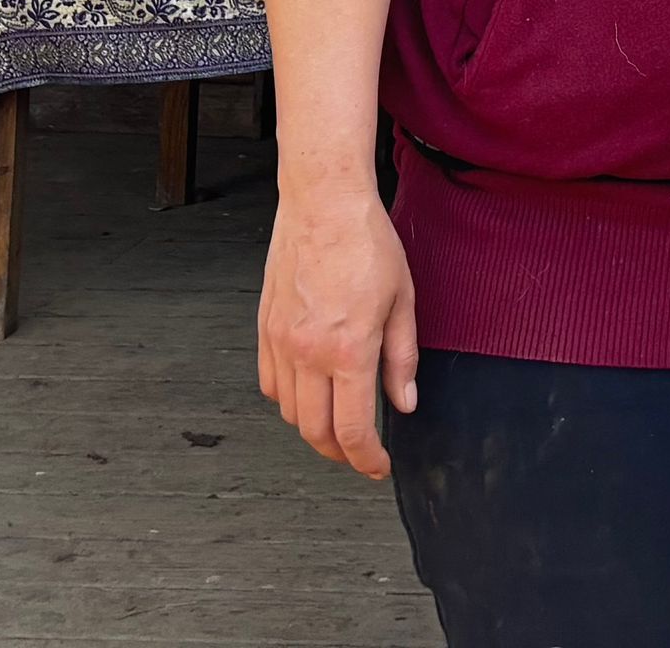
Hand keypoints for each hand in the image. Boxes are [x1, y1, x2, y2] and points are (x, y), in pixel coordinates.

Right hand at [256, 174, 416, 480]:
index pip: (352, 429)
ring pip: (290, 413)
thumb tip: (404, 402)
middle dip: (340, 453)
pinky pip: (271, 384)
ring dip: (314, 428)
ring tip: (339, 421)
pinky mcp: (265, 329)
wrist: (322, 203)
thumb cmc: (367, 242)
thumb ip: (402, 359)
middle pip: (315, 432)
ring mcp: (281, 342)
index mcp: (349, 349)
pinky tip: (310, 391)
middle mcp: (309, 352)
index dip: (366, 458)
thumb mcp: (402, 300)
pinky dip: (289, 400)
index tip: (378, 466)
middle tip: (360, 453)